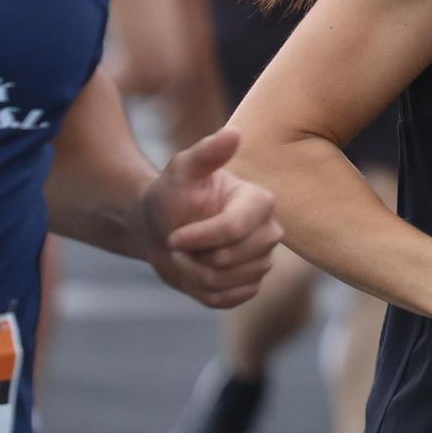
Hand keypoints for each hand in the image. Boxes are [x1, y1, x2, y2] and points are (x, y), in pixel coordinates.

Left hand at [141, 128, 281, 308]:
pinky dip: (201, 290)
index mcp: (259, 201)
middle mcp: (269, 231)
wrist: (162, 227)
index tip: (173, 237)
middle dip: (195, 255)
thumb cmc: (173, 195)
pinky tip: (194, 270)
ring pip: (226, 282)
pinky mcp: (251, 285)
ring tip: (185, 254)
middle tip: (178, 242)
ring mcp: (263, 261)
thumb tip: (233, 132)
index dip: (200, 236)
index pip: (234, 228)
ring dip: (193, 273)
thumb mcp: (182, 170)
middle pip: (231, 259)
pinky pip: (227, 300)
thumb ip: (206, 153)